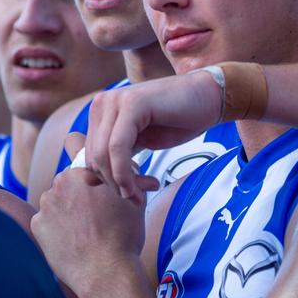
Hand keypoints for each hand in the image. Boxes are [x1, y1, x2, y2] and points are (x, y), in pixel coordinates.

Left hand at [31, 134, 145, 297]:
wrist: (106, 274)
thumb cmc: (122, 238)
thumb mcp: (134, 203)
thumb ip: (133, 183)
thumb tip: (147, 179)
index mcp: (77, 176)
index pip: (81, 165)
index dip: (93, 179)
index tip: (99, 193)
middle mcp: (55, 188)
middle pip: (67, 186)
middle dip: (79, 196)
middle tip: (96, 216)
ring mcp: (44, 209)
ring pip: (56, 205)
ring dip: (66, 213)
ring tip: (85, 232)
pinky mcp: (37, 228)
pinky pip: (46, 223)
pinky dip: (56, 230)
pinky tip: (73, 241)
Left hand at [86, 72, 220, 199]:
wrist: (209, 98)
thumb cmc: (176, 121)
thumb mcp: (138, 143)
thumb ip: (114, 158)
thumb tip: (87, 180)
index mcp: (99, 112)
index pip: (89, 156)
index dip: (107, 183)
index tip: (131, 196)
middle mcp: (101, 103)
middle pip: (94, 158)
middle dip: (115, 185)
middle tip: (138, 199)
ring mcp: (114, 101)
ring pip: (103, 155)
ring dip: (123, 183)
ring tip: (144, 193)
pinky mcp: (131, 104)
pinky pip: (118, 148)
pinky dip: (127, 172)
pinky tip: (148, 182)